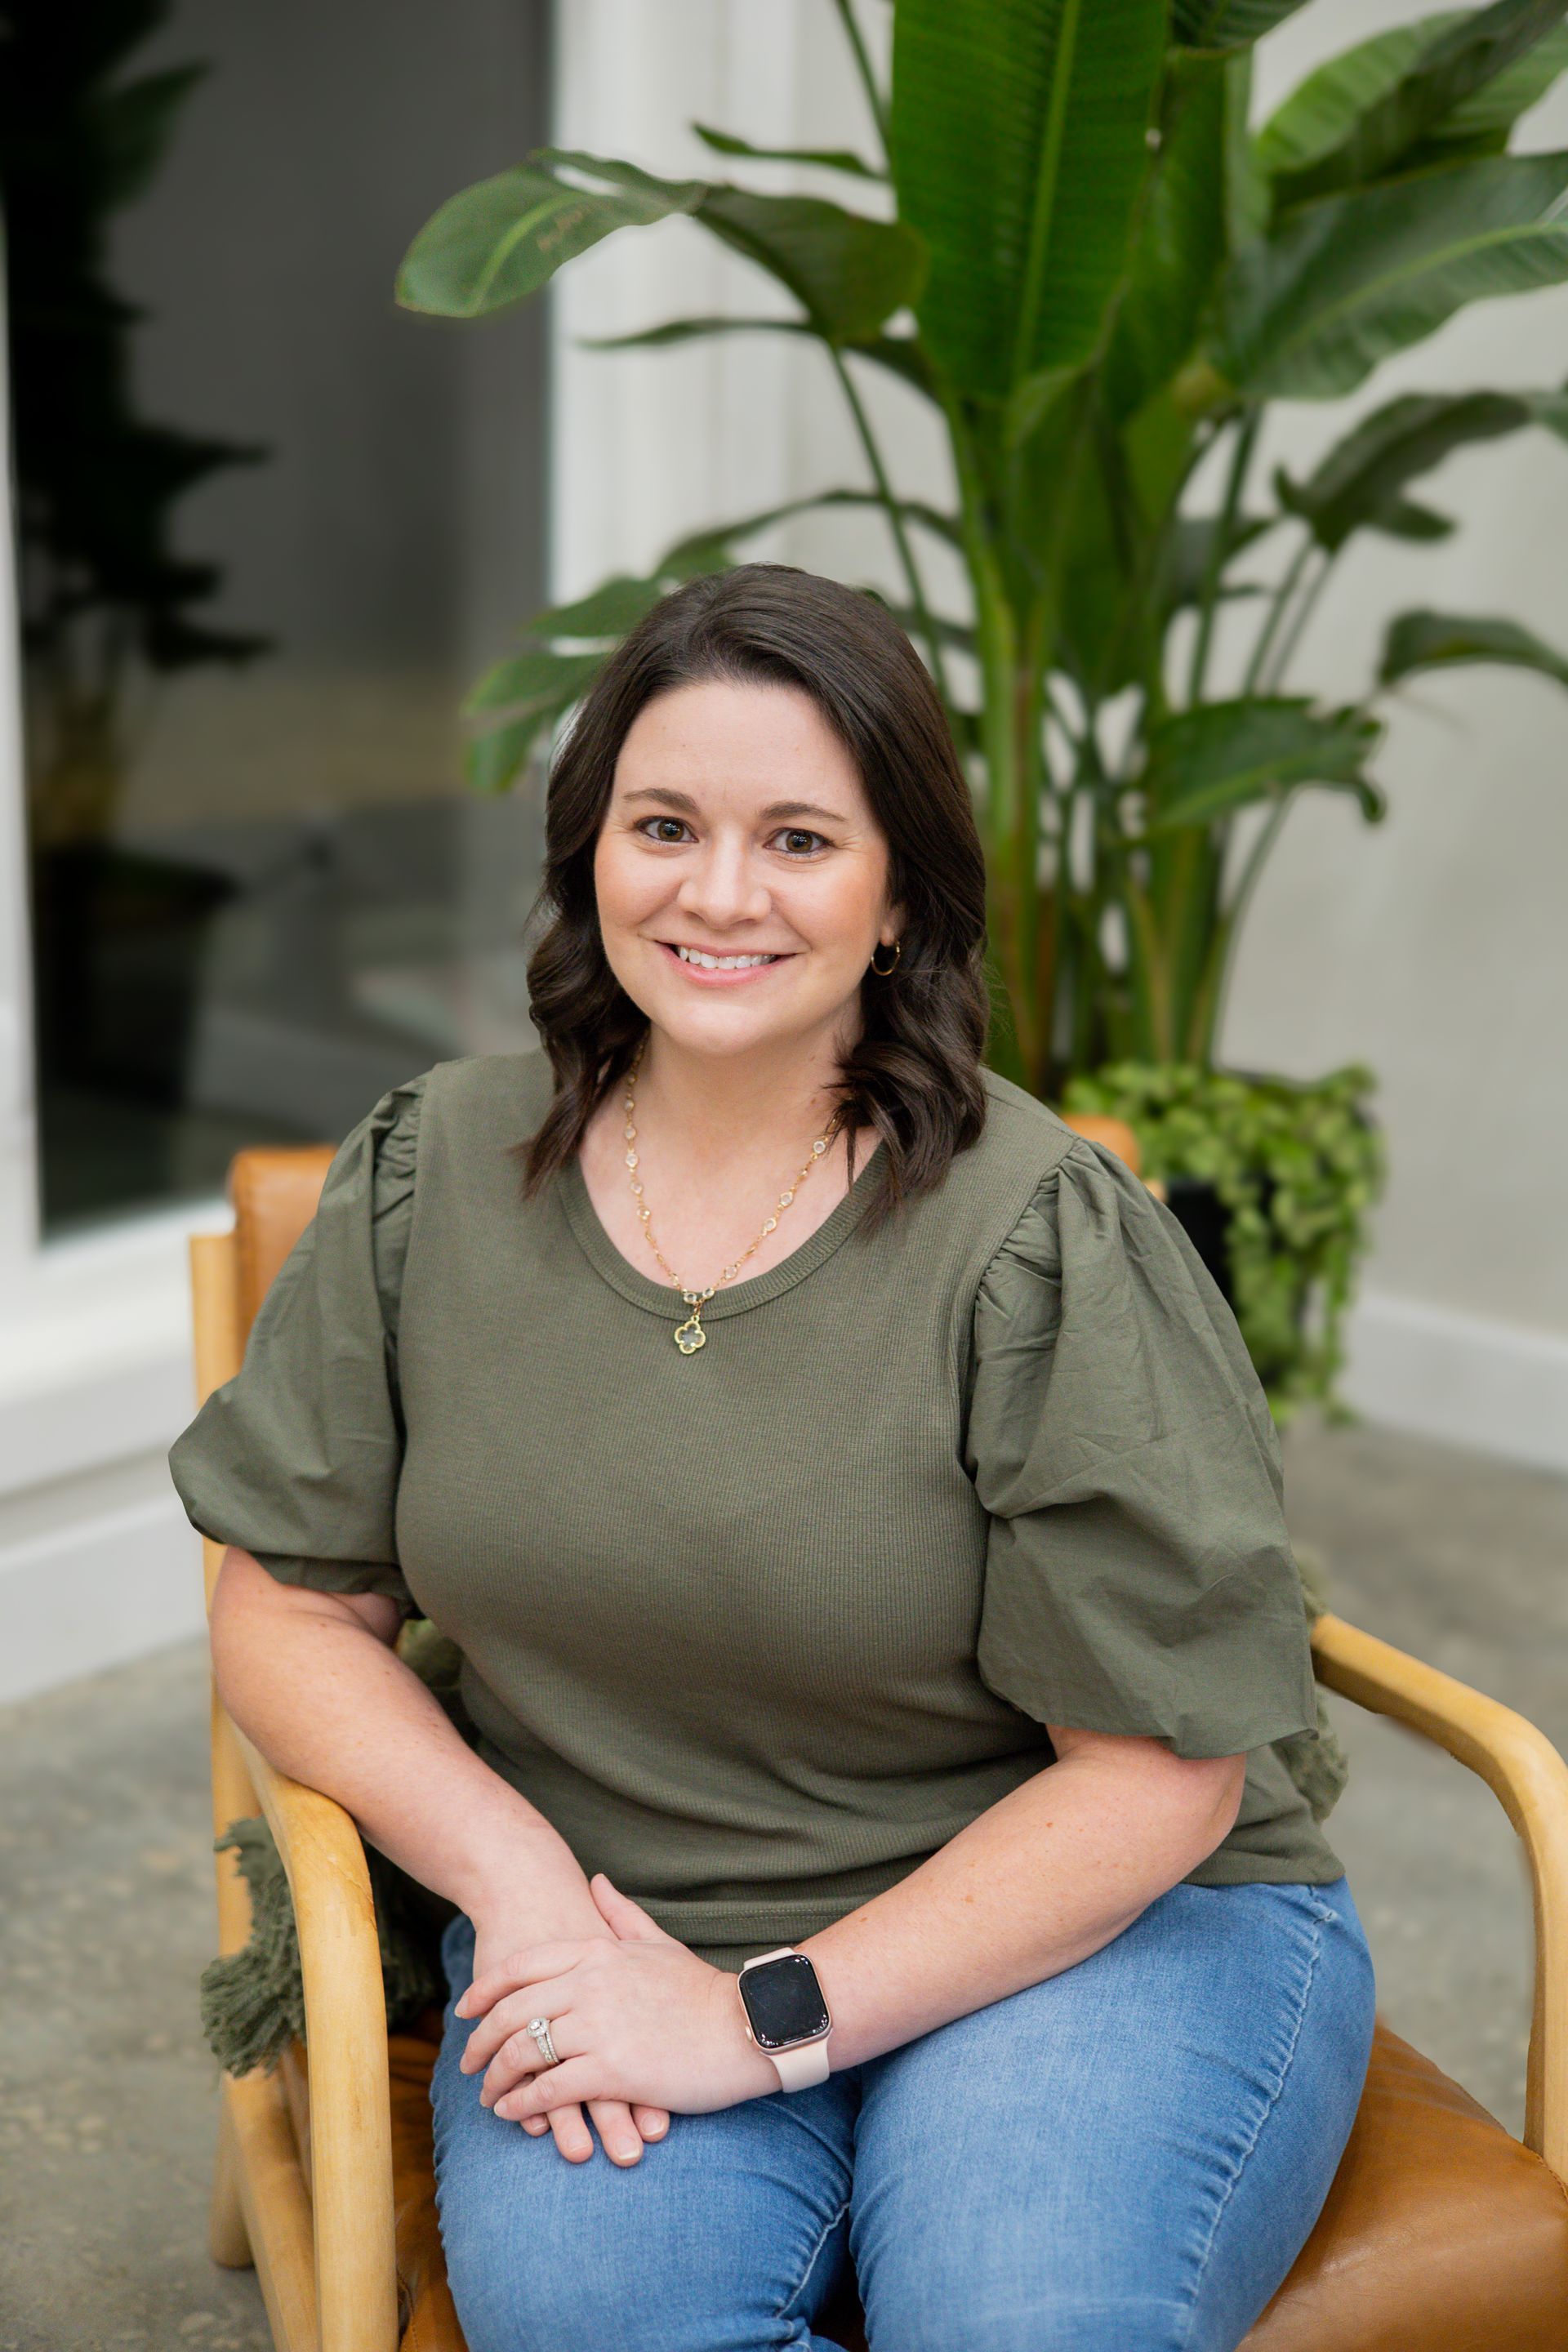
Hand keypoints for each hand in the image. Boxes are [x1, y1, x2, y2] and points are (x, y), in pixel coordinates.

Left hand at [457, 1875, 777, 2128]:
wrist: (745, 2026)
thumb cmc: (700, 1988)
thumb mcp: (656, 1941)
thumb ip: (619, 1913)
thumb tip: (594, 1881)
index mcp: (597, 1951)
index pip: (521, 1966)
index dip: (485, 1990)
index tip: (466, 2010)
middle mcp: (589, 1984)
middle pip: (512, 2011)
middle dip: (481, 2040)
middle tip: (467, 2062)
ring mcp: (598, 2027)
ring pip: (524, 2051)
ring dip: (497, 2077)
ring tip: (489, 2095)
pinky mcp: (612, 2070)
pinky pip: (549, 2089)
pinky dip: (524, 2102)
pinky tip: (514, 2111)